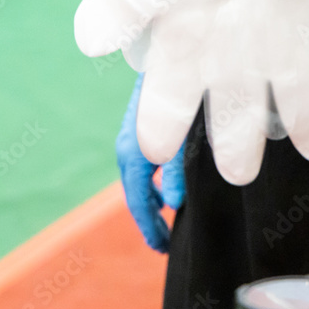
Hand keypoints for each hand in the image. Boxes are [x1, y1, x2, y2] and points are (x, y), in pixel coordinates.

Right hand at [115, 73, 185, 252]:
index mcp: (134, 155)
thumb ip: (176, 170)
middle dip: (148, 222)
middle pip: (134, 196)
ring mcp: (130, 141)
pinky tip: (163, 195)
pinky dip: (149, 187)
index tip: (160, 248)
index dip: (149, 228)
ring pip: (136, 182)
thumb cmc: (177, 98)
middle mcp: (126, 149)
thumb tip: (173, 204)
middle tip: (162, 246)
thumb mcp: (181, 137)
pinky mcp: (137, 133)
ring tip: (163, 225)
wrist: (161, 59)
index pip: (138, 202)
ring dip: (148, 205)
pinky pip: (139, 169)